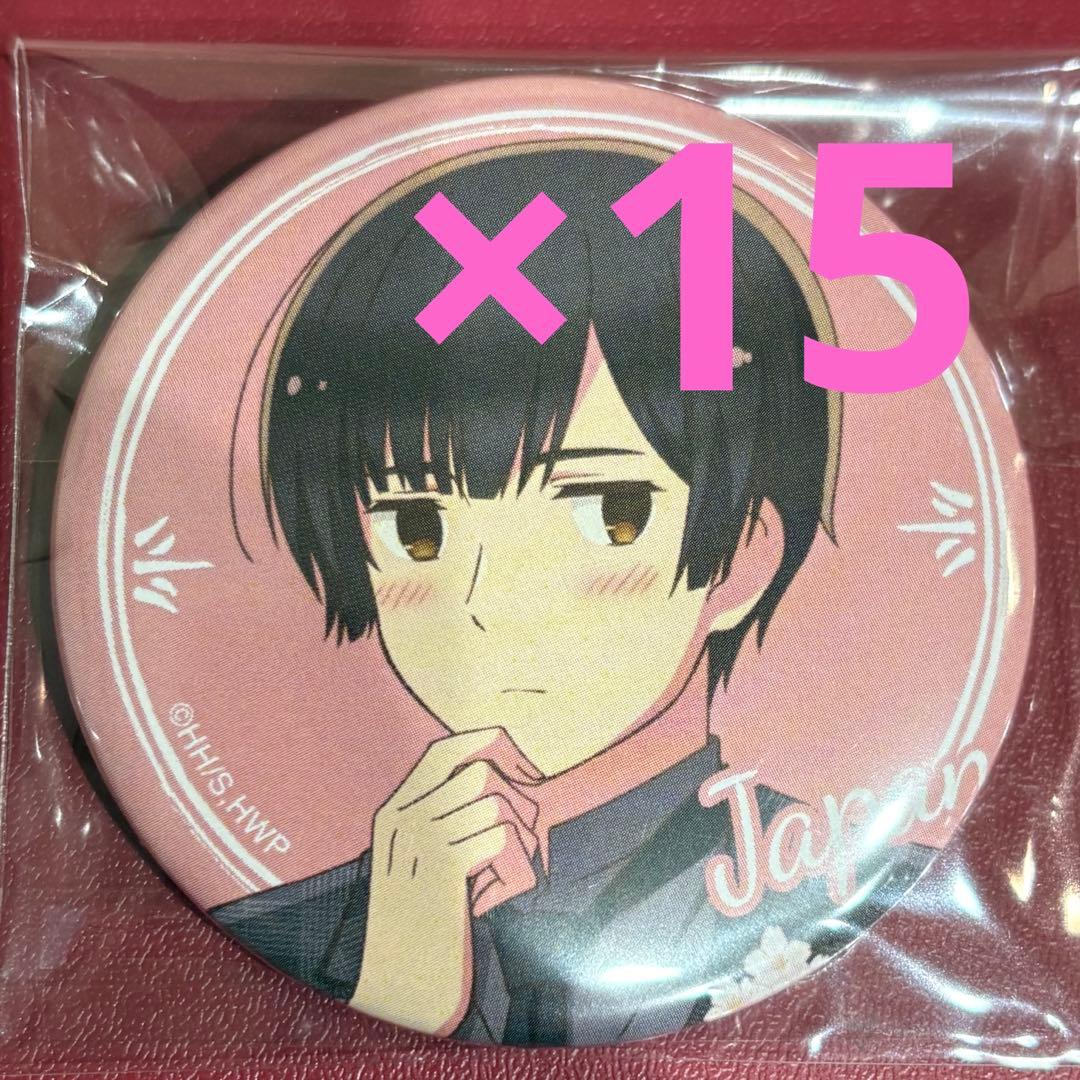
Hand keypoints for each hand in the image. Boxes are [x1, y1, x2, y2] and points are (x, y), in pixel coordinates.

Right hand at [350, 727, 541, 1034]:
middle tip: (504, 827)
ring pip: (488, 805)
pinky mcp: (441, 867)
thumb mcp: (407, 856)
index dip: (472, 742)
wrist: (400, 969)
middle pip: (472, 777)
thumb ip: (431, 813)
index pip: (436, 755)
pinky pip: (493, 836)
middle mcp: (402, 820)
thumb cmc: (411, 912)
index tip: (499, 739)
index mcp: (390, 812)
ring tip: (488, 858)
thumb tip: (480, 772)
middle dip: (499, 797)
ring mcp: (419, 842)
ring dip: (502, 829)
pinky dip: (501, 853)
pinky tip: (487, 874)